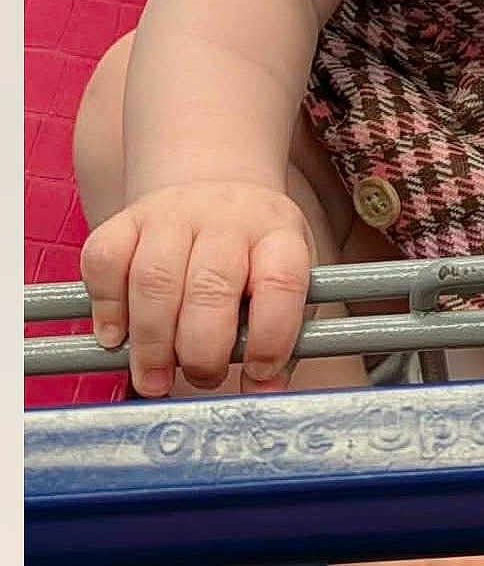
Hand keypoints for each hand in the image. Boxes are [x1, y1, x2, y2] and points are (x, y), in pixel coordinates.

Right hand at [80, 182, 313, 395]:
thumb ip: (280, 337)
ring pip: (155, 280)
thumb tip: (265, 392)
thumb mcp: (283, 281)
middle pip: (211, 286)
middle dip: (202, 350)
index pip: (281, 281)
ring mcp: (175, 213)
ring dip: (152, 343)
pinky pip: (106, 262)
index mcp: (278, 232)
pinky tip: (117, 337)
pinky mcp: (127, 218)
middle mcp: (228, 217)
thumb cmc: (252, 254)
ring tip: (156, 378)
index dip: (271, 336)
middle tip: (202, 378)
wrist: (217, 186)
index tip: (259, 371)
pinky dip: (107, 308)